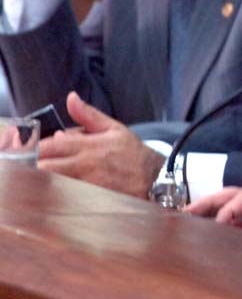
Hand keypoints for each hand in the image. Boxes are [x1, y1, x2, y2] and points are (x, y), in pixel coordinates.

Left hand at [37, 92, 162, 198]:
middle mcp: (86, 165)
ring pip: (53, 184)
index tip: (31, 149)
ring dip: (45, 180)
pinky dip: (58, 193)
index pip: (51, 146)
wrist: (154, 178)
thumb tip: (71, 98)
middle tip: (35, 164)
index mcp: (89, 145)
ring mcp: (87, 184)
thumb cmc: (131, 153)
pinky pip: (66, 197)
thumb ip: (88, 115)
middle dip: (36, 166)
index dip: (36, 149)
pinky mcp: (90, 199)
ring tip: (46, 176)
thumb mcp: (113, 128)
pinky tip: (59, 190)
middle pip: (47, 167)